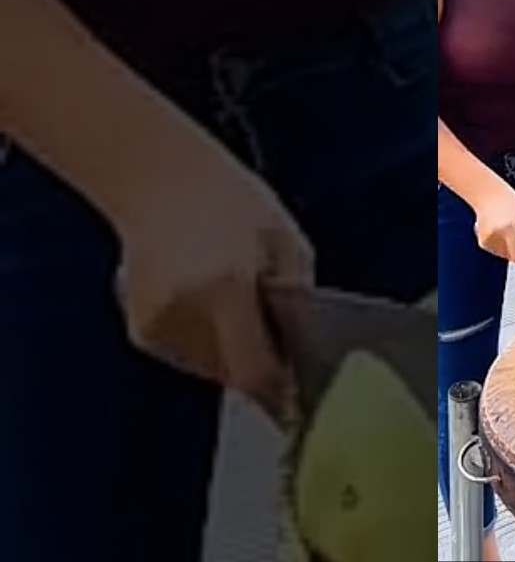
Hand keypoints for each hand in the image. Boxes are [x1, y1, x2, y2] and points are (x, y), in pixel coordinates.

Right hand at [112, 152, 312, 421]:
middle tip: (282, 339)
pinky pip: (190, 356)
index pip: (254, 372)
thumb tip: (307, 355)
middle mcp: (182, 312)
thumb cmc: (232, 202)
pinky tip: (214, 303)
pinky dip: (210, 343)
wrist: (159, 178)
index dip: (282, 392)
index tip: (304, 402)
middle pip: (234, 374)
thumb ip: (298, 304)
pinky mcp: (141, 331)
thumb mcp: (289, 246)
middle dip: (264, 366)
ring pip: (212, 369)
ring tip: (242, 306)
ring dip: (237, 355)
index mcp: (224, 288)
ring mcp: (155, 324)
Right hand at [472, 183, 514, 268]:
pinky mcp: (482, 243)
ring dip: (511, 250)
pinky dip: (503, 246)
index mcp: (508, 229)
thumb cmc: (510, 201)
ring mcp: (487, 240)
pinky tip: (504, 234)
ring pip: (504, 255)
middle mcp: (496, 237)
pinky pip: (497, 250)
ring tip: (513, 235)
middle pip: (511, 256)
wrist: (487, 194)